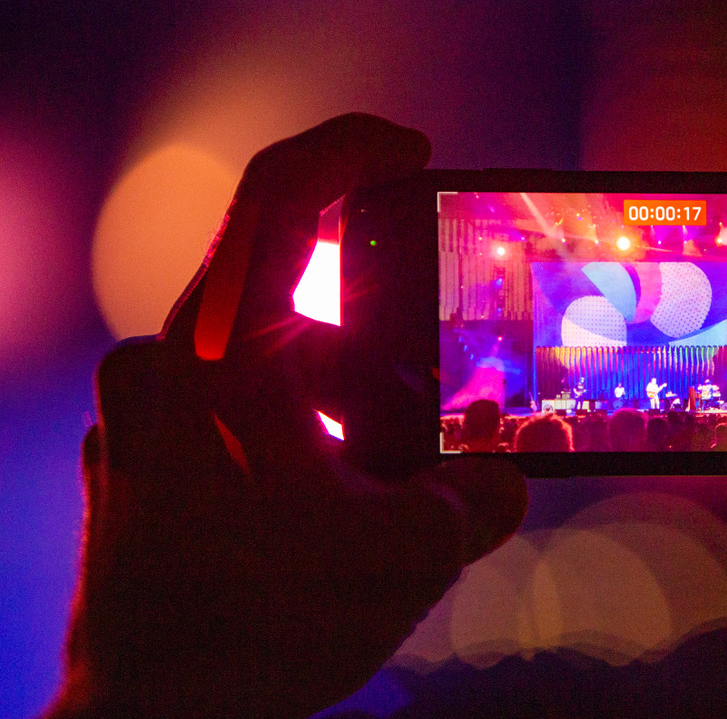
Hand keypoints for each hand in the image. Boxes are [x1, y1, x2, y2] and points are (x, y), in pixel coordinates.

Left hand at [45, 115, 527, 718]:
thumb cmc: (249, 635)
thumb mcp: (400, 557)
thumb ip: (477, 501)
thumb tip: (510, 476)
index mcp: (209, 359)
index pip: (276, 199)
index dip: (352, 152)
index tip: (415, 151)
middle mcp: (168, 371)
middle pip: (302, 306)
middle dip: (391, 347)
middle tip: (450, 383)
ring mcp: (157, 418)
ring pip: (284, 370)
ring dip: (360, 408)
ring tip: (408, 476)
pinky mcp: (160, 461)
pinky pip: (256, 413)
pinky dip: (320, 435)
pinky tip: (359, 495)